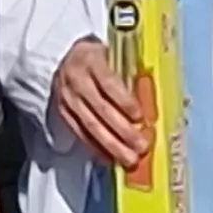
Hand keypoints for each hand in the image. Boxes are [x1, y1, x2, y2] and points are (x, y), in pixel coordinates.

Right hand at [47, 36, 148, 167]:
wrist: (63, 56)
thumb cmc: (97, 56)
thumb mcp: (111, 54)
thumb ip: (127, 74)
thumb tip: (149, 104)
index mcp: (90, 60)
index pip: (108, 84)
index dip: (124, 102)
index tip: (140, 118)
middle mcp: (76, 80)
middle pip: (100, 110)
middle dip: (123, 131)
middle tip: (141, 147)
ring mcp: (67, 99)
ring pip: (90, 126)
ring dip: (111, 146)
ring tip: (129, 159)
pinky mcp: (63, 113)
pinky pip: (80, 133)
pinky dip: (96, 148)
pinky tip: (110, 158)